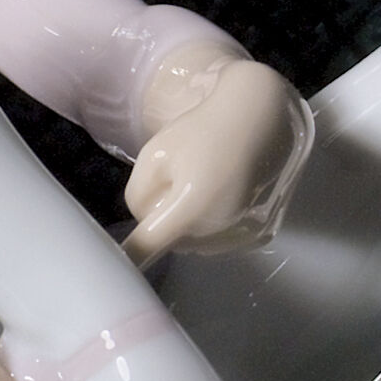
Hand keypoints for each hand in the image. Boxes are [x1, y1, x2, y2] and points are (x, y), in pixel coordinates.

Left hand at [124, 57, 311, 265]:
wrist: (257, 117)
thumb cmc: (202, 130)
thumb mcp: (155, 154)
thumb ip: (138, 195)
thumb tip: (145, 220)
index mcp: (189, 211)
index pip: (148, 247)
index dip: (131, 254)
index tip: (119, 262)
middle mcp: (217, 231)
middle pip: (175, 241)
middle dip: (167, 220)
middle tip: (174, 181)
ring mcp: (243, 234)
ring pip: (200, 243)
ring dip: (192, 225)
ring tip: (202, 183)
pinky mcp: (260, 232)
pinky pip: (225, 239)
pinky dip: (217, 225)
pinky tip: (223, 194)